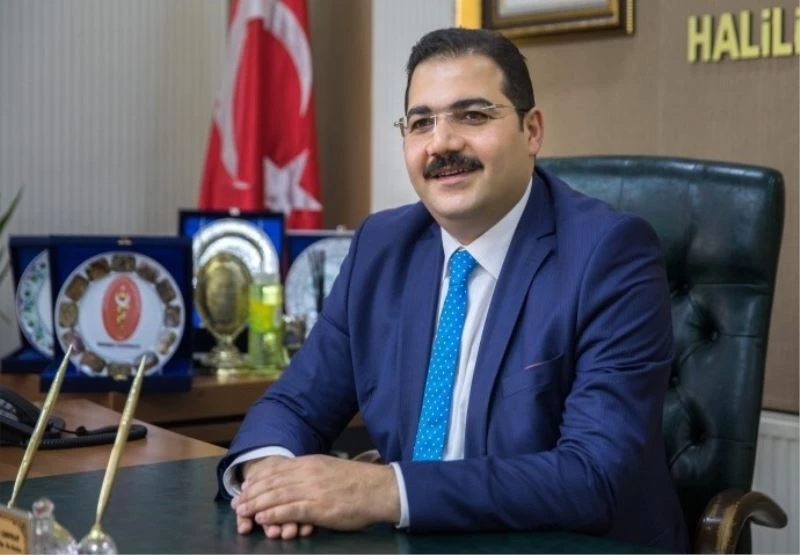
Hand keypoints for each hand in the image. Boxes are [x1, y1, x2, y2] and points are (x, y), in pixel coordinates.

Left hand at [235, 454, 399, 531]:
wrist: (379, 489)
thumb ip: (311, 473)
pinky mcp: (319, 507)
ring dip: (256, 504)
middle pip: (272, 483)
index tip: (245, 487)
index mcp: (311, 463)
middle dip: (251, 493)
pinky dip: (273, 514)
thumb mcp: (330, 469)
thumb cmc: (357, 482)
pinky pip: (290, 510)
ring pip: (277, 496)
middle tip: (237, 503)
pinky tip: (262, 517)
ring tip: (242, 511)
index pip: (277, 469)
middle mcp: (308, 473)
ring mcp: (313, 489)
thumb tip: (294, 479)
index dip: (258, 479)